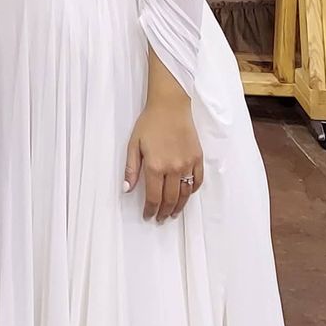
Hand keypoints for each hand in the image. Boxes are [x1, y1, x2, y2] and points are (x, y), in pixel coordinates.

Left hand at [124, 100, 203, 221]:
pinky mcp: (198, 158)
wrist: (170, 106)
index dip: (150, 210)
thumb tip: (127, 189)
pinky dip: (192, 191)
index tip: (148, 216)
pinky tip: (186, 195)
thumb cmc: (150, 123)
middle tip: (161, 219)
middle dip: (164, 212)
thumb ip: (131, 169)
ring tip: (173, 213)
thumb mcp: (133, 144)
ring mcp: (187, 164)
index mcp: (155, 166)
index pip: (153, 197)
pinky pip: (197, 181)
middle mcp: (173, 168)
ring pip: (185, 193)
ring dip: (179, 206)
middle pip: (170, 199)